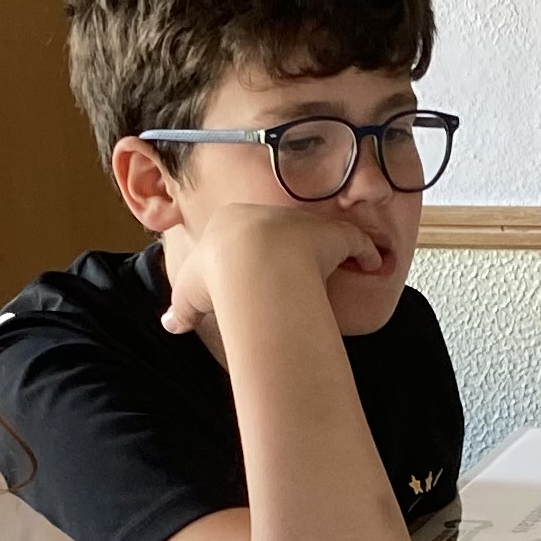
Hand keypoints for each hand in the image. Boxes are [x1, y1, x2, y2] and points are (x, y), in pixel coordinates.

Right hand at [156, 201, 369, 340]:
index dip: (249, 248)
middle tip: (295, 265)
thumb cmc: (215, 275)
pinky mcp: (332, 235)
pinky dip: (364, 253)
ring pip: (316, 232)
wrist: (249, 263)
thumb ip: (181, 308)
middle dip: (287, 242)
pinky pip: (354, 242)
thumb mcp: (187, 292)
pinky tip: (370, 266)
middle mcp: (269, 215)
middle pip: (280, 228)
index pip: (241, 231)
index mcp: (231, 221)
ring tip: (331, 265)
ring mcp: (303, 224)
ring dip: (325, 247)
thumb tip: (169, 324)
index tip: (255, 264)